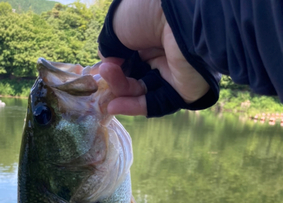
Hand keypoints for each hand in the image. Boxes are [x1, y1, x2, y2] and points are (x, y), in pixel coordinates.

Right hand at [98, 0, 209, 115]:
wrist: (182, 16)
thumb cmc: (149, 11)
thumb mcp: (118, 25)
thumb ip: (110, 47)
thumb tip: (108, 64)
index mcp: (151, 33)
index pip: (129, 57)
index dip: (114, 66)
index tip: (102, 69)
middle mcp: (164, 52)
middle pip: (134, 75)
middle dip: (116, 79)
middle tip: (104, 74)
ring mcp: (174, 72)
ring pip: (142, 90)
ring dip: (121, 92)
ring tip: (107, 89)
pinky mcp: (184, 91)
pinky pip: (156, 103)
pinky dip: (134, 107)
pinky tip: (114, 106)